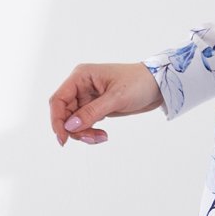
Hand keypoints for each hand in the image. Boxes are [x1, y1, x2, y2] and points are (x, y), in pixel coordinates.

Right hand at [48, 61, 162, 146]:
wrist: (158, 85)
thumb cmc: (139, 83)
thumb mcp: (116, 98)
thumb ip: (92, 112)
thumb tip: (70, 126)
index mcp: (81, 76)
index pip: (58, 99)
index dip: (57, 120)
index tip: (63, 139)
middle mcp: (81, 86)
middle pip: (64, 113)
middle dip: (75, 129)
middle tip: (92, 139)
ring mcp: (88, 97)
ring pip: (74, 121)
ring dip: (84, 133)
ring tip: (102, 137)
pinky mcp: (96, 107)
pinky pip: (85, 123)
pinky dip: (90, 132)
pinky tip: (103, 135)